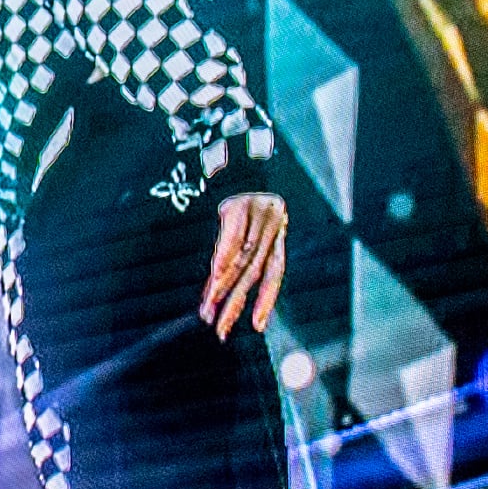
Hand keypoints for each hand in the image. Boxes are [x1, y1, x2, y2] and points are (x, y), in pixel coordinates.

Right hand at [201, 190, 288, 338]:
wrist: (242, 159)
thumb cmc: (245, 200)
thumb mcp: (249, 228)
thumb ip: (233, 260)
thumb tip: (214, 294)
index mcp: (277, 238)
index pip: (273, 275)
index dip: (266, 300)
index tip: (257, 327)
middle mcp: (271, 230)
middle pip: (255, 274)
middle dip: (237, 304)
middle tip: (222, 330)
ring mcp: (256, 219)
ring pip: (241, 261)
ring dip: (224, 288)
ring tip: (210, 310)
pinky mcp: (239, 208)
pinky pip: (232, 238)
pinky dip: (223, 258)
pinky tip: (214, 277)